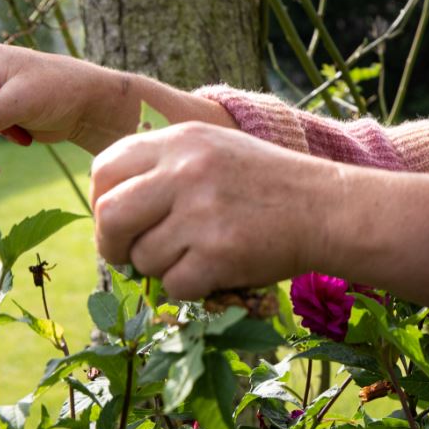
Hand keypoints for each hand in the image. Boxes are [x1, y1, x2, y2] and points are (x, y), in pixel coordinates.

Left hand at [91, 122, 324, 299]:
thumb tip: (108, 209)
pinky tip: (217, 271)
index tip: (117, 220)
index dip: (102, 201)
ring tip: (197, 255)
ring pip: (142, 259)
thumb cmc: (268, 183)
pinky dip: (191, 288)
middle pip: (110, 216)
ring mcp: (202, 213)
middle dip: (113, 244)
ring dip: (161, 268)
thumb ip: (164, 166)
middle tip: (129, 256)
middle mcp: (186, 171)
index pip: (106, 169)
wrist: (326, 208)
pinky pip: (175, 285)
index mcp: (182, 141)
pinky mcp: (218, 253)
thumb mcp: (215, 149)